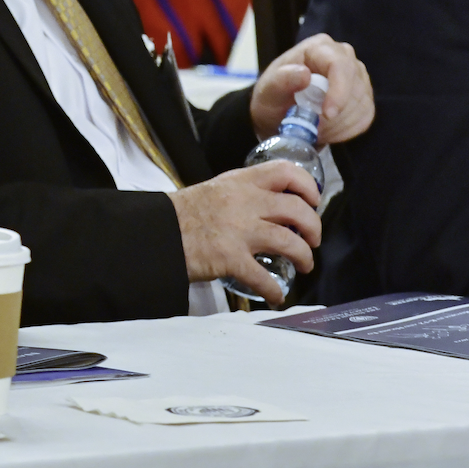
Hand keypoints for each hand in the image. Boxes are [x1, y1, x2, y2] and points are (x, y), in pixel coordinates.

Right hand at [169, 161, 322, 304]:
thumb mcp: (214, 190)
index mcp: (240, 182)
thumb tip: (268, 208)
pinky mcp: (231, 258)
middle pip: (298, 210)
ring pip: (290, 243)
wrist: (155, 232)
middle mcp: (244, 202)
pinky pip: (265, 278)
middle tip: (312, 240)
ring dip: (304, 257)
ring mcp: (240, 231)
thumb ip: (242, 194)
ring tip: (304, 265)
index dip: (308, 187)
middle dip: (314, 228)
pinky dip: (276, 291)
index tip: (313, 201)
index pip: (286, 172)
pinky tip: (277, 295)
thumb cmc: (181, 214)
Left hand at [250, 32, 373, 144]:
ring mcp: (357, 76)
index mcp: (319, 48)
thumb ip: (282, 80)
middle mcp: (343, 56)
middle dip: (336, 114)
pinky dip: (347, 130)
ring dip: (340, 125)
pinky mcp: (363, 96)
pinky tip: (328, 131)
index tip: (328, 115)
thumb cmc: (272, 97)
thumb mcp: (268, 91)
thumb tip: (304, 74)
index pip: (340, 65)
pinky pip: (365, 116)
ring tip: (316, 129)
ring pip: (363, 104)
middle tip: (314, 128)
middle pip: (355, 86)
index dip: (339, 92)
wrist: (278, 112)